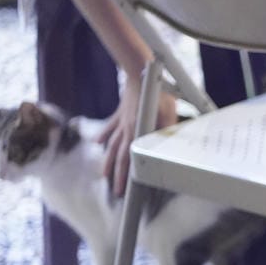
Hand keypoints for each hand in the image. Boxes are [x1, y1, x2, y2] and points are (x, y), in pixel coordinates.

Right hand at [98, 76, 176, 196]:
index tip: (125, 191)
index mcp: (136, 132)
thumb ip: (166, 131)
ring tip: (103, 175)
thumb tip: (168, 147)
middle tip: (116, 192)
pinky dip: (104, 136)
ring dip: (107, 161)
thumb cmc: (157, 93)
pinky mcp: (120, 114)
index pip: (129, 160)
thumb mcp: (168, 114)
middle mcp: (126, 130)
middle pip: (118, 157)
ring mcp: (121, 122)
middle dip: (117, 176)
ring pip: (112, 146)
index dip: (126, 177)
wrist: (140, 72)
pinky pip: (111, 127)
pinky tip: (97, 143)